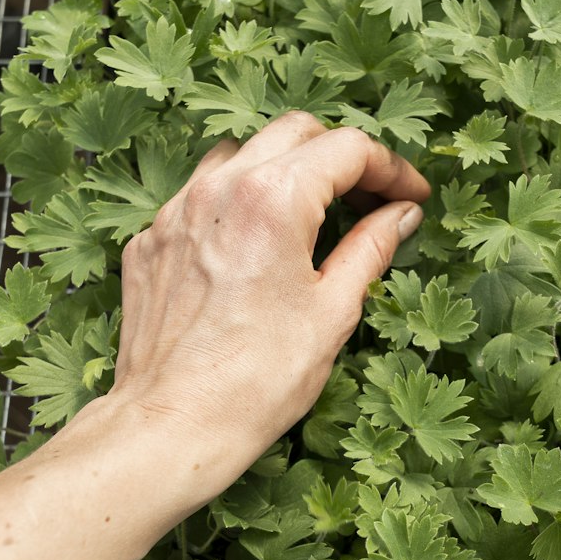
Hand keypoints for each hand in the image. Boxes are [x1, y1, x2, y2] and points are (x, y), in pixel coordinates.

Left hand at [109, 111, 429, 495]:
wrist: (173, 426)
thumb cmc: (258, 380)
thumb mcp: (334, 312)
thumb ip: (372, 248)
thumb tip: (400, 214)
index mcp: (273, 198)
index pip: (347, 149)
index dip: (391, 168)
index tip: (411, 197)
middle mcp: (218, 188)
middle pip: (293, 133)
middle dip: (340, 157)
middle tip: (370, 198)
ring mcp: (175, 212)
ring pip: (240, 155)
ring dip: (283, 171)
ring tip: (311, 216)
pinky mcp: (150, 242)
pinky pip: (199, 198)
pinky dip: (236, 206)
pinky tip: (254, 249)